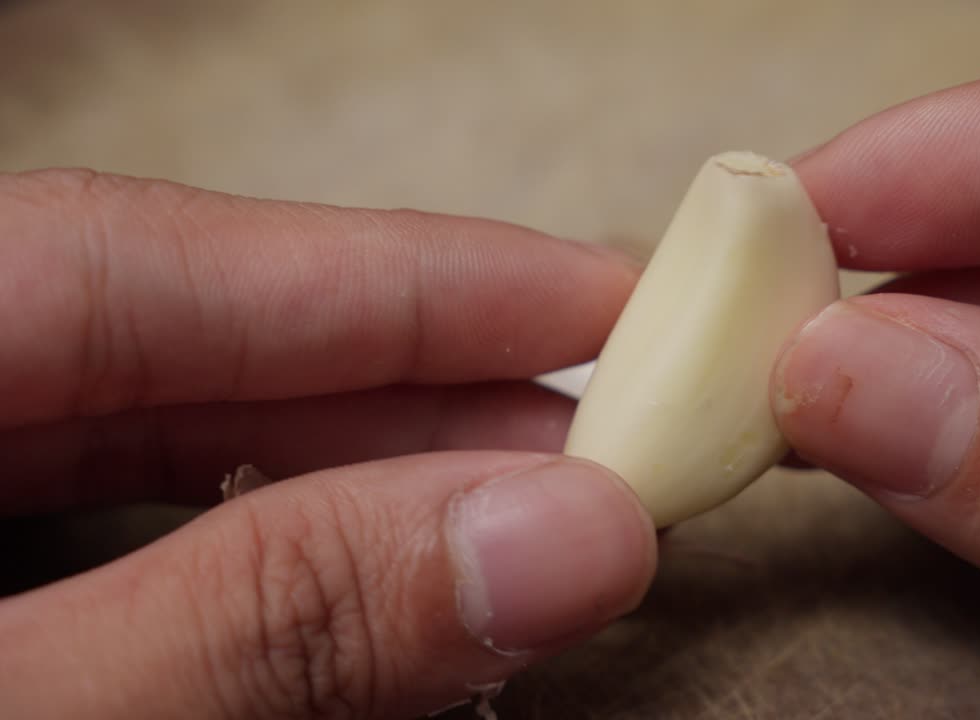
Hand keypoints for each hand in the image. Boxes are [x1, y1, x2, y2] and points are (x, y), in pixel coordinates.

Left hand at [0, 170, 656, 717]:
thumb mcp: (36, 718)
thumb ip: (262, 613)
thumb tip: (550, 535)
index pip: (166, 258)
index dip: (406, 279)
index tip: (598, 300)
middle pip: (179, 337)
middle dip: (407, 388)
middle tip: (596, 435)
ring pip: (149, 434)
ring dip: (349, 472)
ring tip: (515, 510)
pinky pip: (102, 523)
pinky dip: (249, 546)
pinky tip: (356, 568)